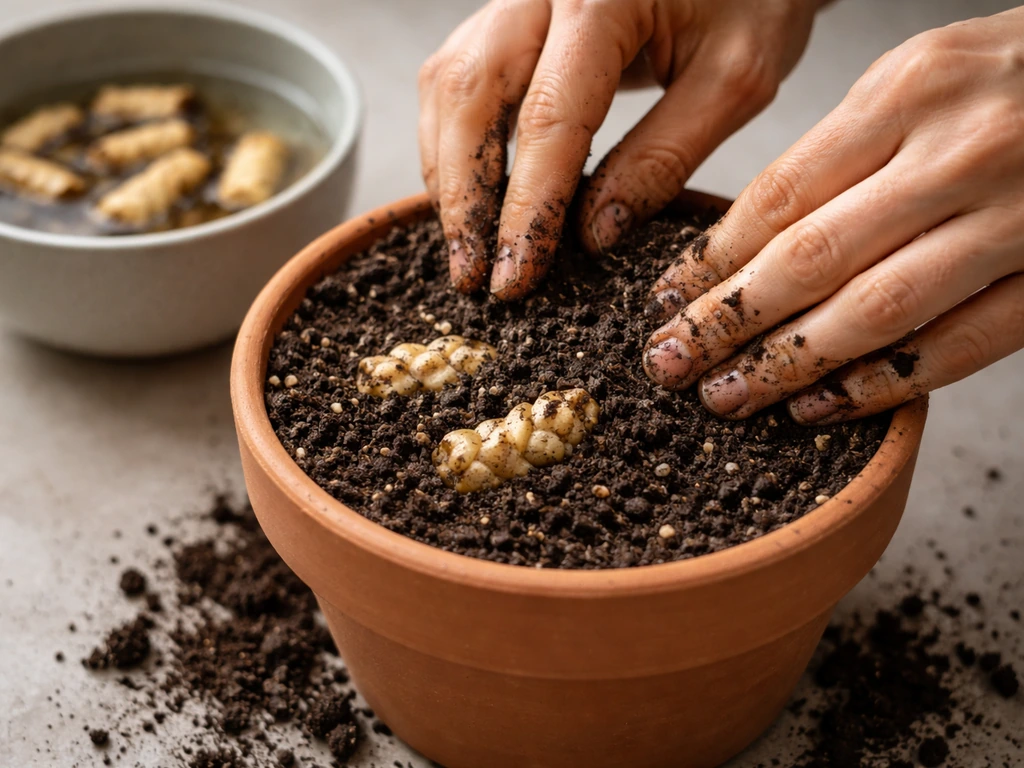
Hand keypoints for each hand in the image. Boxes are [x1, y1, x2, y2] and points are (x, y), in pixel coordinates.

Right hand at [418, 0, 819, 297]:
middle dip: (466, 198)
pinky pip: (456, 76)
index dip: (528, 208)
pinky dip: (454, 141)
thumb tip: (593, 236)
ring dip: (448, 172)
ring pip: (448, 85)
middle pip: (471, 96)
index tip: (516, 275)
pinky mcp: (508, 12)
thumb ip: (663, 157)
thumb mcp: (734, 81)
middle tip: (473, 275)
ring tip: (465, 246)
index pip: (548, 119)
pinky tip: (469, 192)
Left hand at [644, 8, 1023, 423]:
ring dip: (790, 365)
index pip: (780, 195)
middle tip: (670, 363)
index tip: (664, 301)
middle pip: (813, 257)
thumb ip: (839, 155)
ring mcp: (1014, 218)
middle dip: (728, 321)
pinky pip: (959, 345)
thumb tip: (740, 247)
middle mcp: (958, 153)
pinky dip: (883, 384)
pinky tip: (820, 407)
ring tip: (727, 396)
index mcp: (907, 92)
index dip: (711, 259)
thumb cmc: (1007, 78)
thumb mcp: (914, 80)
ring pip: (878, 310)